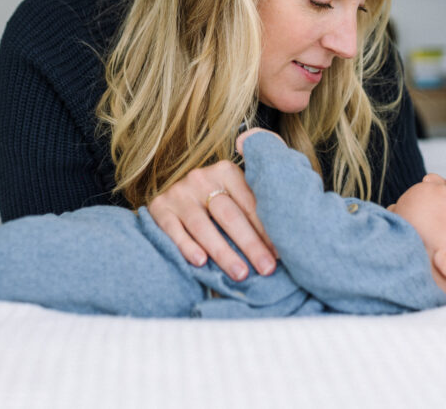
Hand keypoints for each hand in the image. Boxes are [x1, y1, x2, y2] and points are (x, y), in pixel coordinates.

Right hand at [147, 160, 276, 280]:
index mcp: (226, 172)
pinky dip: (187, 246)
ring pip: (203, 226)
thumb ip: (255, 205)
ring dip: (223, 252)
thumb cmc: (214, 202)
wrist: (174, 198)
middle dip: (250, 244)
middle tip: (267, 268)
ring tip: (240, 274)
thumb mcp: (233, 194)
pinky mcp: (159, 209)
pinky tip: (201, 262)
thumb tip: (285, 239)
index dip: (266, 230)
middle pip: (229, 215)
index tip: (280, 254)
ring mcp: (178, 193)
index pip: (249, 203)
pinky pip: (174, 231)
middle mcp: (201, 178)